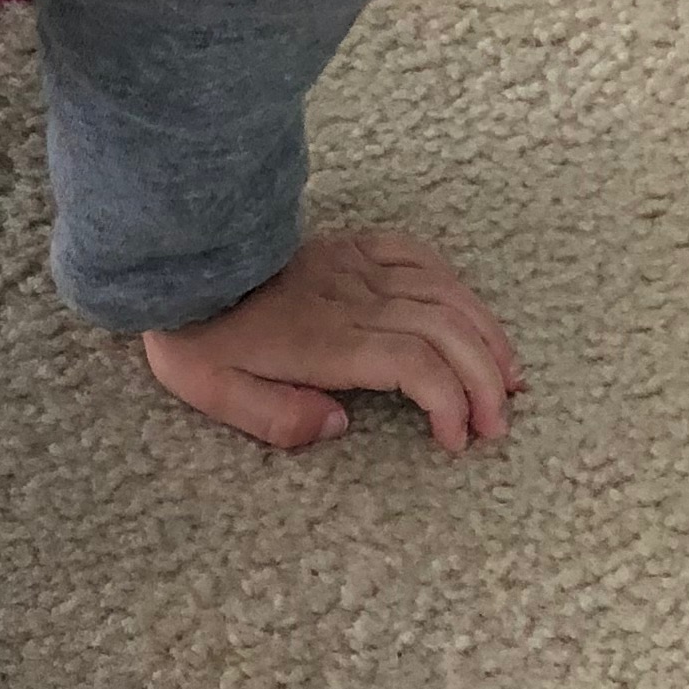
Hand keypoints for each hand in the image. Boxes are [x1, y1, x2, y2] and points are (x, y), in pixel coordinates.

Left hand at [141, 225, 524, 455]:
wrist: (178, 261)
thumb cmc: (196, 332)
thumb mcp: (214, 389)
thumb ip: (277, 416)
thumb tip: (338, 425)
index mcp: (327, 338)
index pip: (416, 365)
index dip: (450, 402)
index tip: (456, 441)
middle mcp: (355, 298)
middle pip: (447, 332)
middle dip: (485, 381)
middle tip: (498, 425)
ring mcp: (358, 267)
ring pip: (446, 294)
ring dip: (486, 337)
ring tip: (509, 378)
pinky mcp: (353, 247)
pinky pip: (420, 255)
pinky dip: (457, 286)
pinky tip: (471, 315)